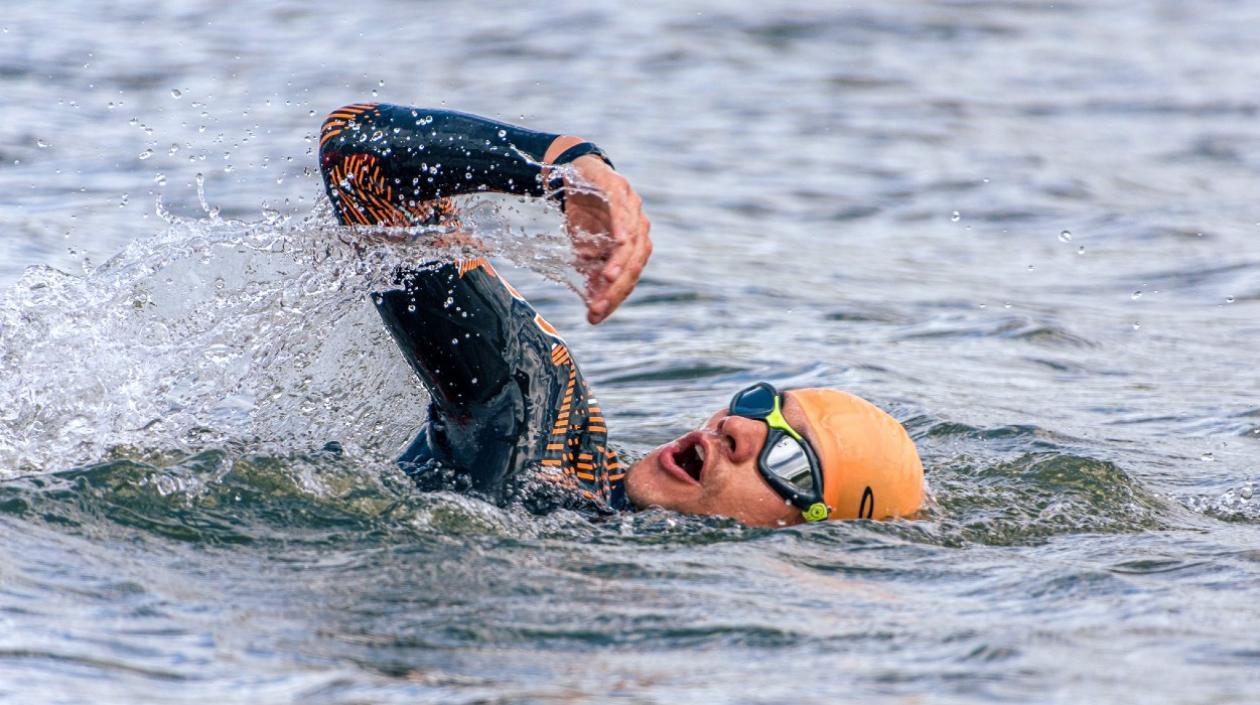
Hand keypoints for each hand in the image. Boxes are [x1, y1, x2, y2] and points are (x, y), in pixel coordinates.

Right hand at [557, 156, 651, 323]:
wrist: (573, 173)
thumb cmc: (584, 215)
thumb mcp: (584, 250)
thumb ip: (592, 274)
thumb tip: (593, 308)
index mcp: (634, 246)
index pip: (628, 278)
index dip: (612, 299)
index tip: (595, 317)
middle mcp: (638, 228)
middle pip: (633, 264)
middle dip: (616, 288)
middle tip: (598, 307)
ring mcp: (631, 208)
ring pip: (632, 240)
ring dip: (620, 261)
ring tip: (607, 279)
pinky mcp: (618, 188)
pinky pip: (623, 210)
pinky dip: (622, 225)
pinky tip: (619, 240)